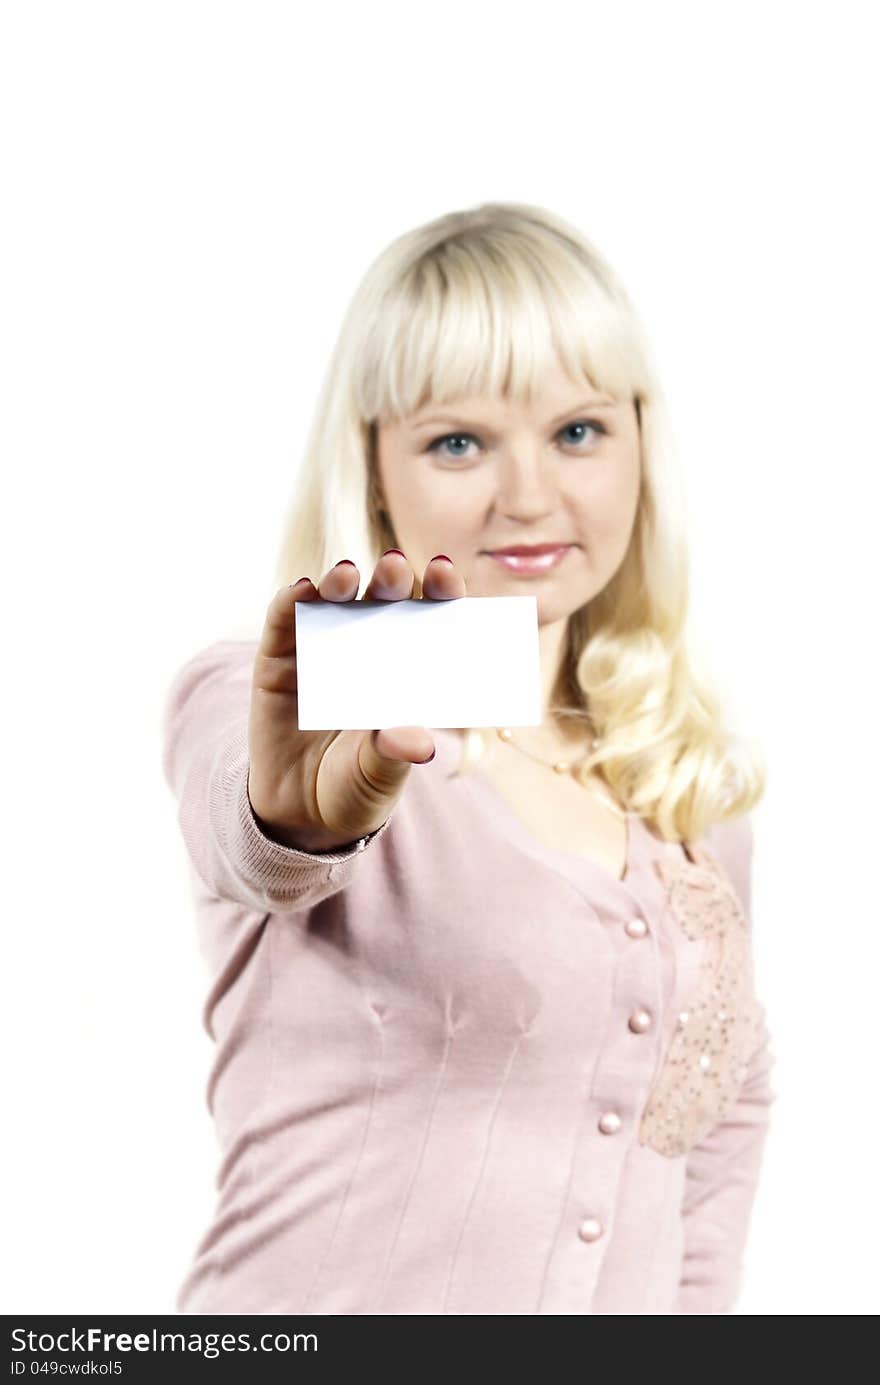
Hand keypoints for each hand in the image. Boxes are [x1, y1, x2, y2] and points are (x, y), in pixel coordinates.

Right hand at [247, 552, 465, 850]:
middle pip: (383, 601)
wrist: (300, 816)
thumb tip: (421, 743)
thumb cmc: (356, 788)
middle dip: (390, 580)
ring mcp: (320, 651)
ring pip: (333, 603)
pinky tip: (300, 591)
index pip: (429, 618)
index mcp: (406, 669)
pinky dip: (289, 602)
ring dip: (339, 584)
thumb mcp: (379, 775)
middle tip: (394, 566)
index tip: (444, 573)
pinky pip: (283, 623)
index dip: (438, 592)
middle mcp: (366, 649)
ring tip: (345, 575)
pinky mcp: (278, 662)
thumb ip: (394, 753)